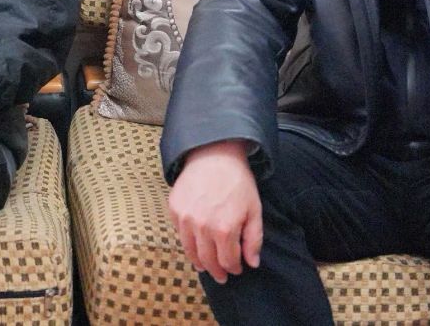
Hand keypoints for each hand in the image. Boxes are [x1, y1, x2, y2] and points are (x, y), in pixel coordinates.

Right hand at [166, 140, 261, 283]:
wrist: (214, 154)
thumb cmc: (237, 181)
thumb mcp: (254, 209)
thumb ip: (253, 239)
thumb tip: (252, 263)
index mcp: (224, 229)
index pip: (228, 261)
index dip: (233, 268)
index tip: (237, 269)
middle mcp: (202, 227)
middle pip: (208, 261)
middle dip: (217, 271)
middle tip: (221, 276)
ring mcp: (185, 219)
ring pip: (190, 251)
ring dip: (199, 262)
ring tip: (205, 266)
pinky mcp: (175, 210)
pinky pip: (180, 234)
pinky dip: (188, 242)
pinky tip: (195, 242)